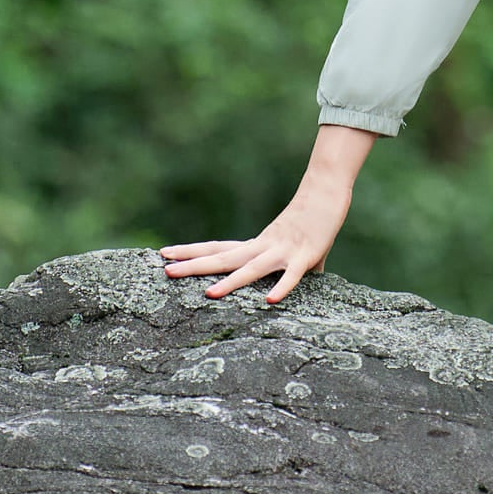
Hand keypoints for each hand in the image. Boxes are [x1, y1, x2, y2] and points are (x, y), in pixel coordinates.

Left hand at [160, 122, 376, 303]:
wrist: (327, 192)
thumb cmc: (309, 220)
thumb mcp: (288, 248)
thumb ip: (287, 269)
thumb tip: (290, 287)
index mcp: (255, 244)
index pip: (217, 248)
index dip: (192, 253)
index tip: (165, 255)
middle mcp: (263, 246)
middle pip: (223, 257)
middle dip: (195, 265)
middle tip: (166, 270)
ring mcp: (283, 251)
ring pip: (252, 268)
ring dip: (231, 281)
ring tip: (209, 294)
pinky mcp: (306, 255)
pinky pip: (292, 276)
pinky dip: (282, 287)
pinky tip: (269, 301)